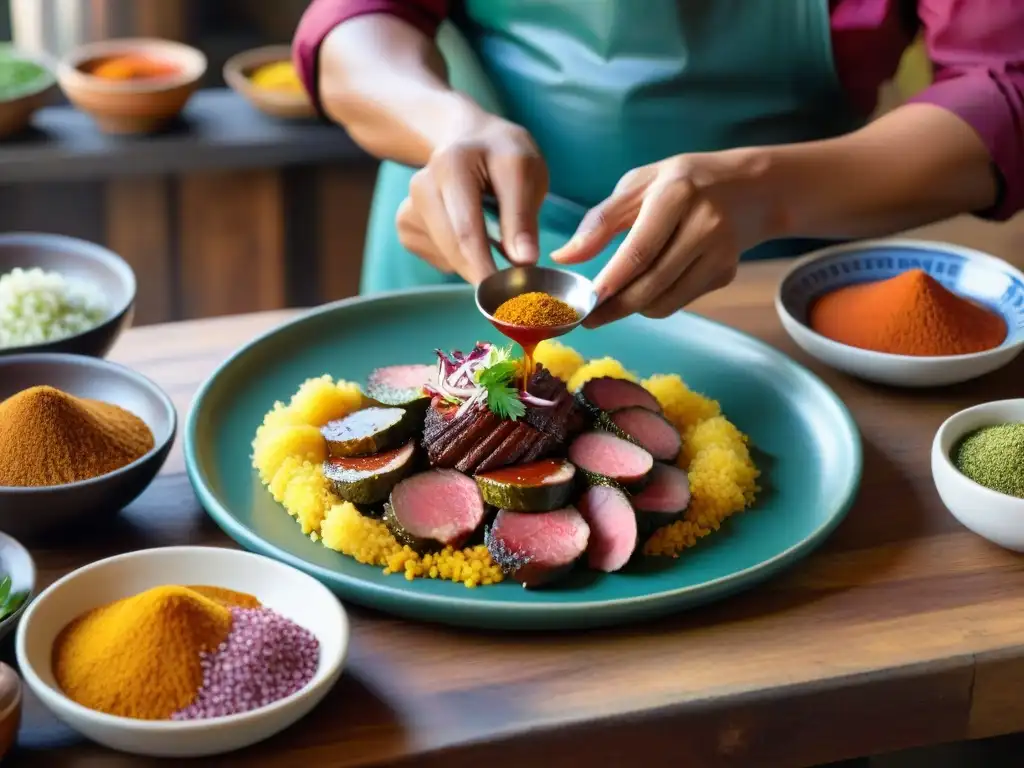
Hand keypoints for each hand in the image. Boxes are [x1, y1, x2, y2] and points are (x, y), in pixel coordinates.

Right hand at [396, 116, 548, 283]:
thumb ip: (522, 217)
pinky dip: (461, 258)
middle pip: (453, 249)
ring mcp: (409, 207)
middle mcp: (421, 186)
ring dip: (477, 263)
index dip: (486, 268)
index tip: (506, 296)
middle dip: (485, 274)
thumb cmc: (502, 155)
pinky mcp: (406, 225)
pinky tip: (471, 234)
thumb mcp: (525, 172)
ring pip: (447, 259)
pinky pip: (439, 259)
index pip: (466, 230)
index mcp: (452, 165)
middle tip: (515, 289)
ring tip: (496, 237)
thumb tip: (524, 262)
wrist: (468, 139)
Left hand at [552, 149, 782, 326]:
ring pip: (666, 300)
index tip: (584, 301)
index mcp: (676, 193)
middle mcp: (704, 224)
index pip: (640, 249)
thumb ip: (600, 221)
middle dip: (615, 307)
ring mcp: (720, 252)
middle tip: (588, 317)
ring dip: (634, 308)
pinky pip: (680, 301)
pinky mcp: (726, 273)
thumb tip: (563, 257)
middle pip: (652, 282)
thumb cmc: (680, 183)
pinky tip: (647, 288)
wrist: (748, 188)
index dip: (611, 281)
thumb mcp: (639, 185)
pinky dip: (656, 303)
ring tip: (613, 301)